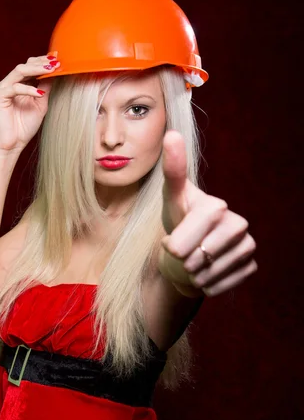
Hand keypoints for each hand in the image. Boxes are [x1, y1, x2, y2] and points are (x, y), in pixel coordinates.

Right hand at [0, 54, 59, 153]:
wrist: (12, 144)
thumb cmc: (24, 127)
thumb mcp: (40, 105)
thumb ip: (45, 89)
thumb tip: (54, 73)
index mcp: (19, 84)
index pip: (30, 66)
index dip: (43, 62)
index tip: (58, 60)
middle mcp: (10, 84)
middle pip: (25, 65)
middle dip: (41, 63)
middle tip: (55, 62)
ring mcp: (3, 89)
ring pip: (19, 71)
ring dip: (36, 69)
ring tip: (50, 70)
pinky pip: (14, 88)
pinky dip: (27, 89)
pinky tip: (38, 93)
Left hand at [159, 130, 257, 296]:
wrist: (189, 255)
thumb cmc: (178, 222)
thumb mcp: (170, 200)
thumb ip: (172, 172)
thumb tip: (172, 134)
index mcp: (216, 207)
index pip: (192, 232)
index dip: (177, 243)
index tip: (169, 245)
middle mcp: (236, 224)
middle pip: (200, 257)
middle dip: (183, 261)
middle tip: (181, 255)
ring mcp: (246, 246)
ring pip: (211, 273)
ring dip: (194, 276)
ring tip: (191, 265)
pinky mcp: (250, 266)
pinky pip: (223, 285)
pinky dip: (208, 286)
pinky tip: (205, 275)